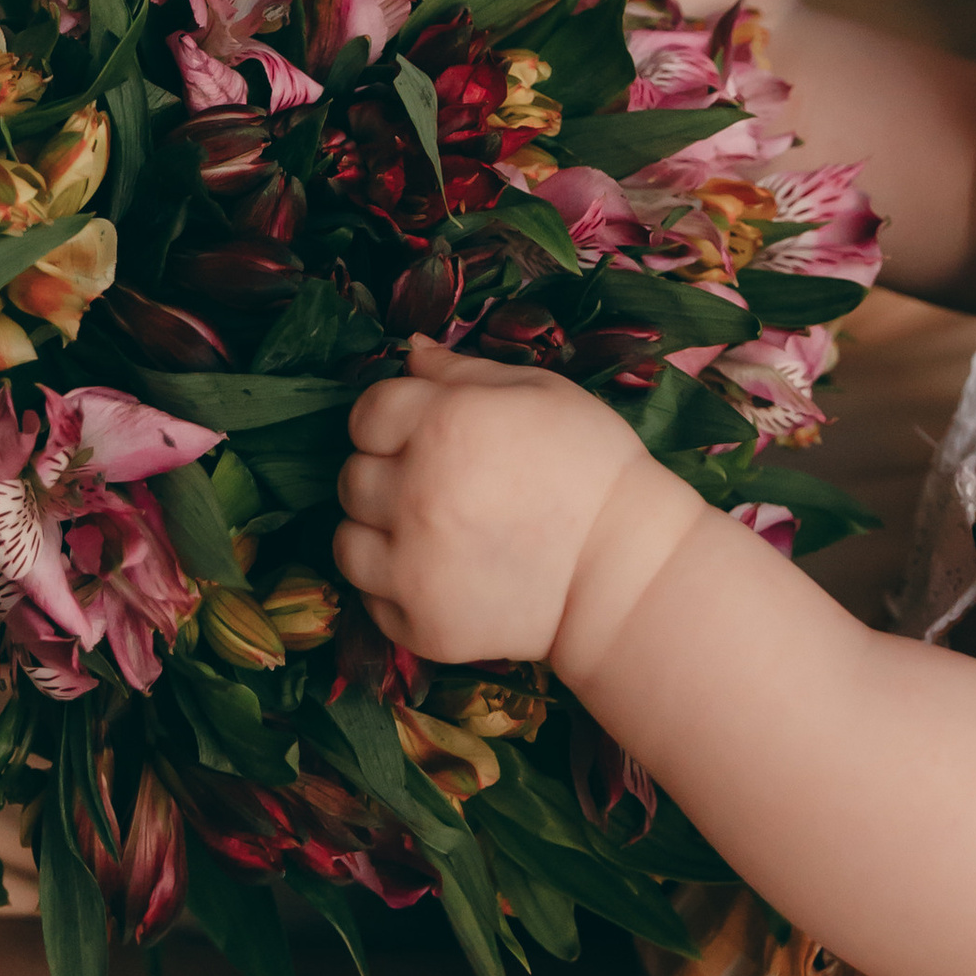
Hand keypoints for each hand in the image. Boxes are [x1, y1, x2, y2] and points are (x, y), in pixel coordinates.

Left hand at [335, 337, 700, 669]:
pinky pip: (372, 599)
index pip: (366, 414)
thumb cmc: (591, 466)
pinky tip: (442, 574)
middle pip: (352, 477)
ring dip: (378, 532)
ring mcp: (412, 567)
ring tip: (430, 533)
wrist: (627, 571)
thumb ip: (462, 370)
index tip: (420, 433)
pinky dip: (396, 587)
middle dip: (385, 474)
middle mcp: (414, 495)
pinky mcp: (421, 625)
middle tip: (435, 485)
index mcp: (442, 425)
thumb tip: (411, 350)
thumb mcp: (539, 391)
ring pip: (347, 541)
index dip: (391, 420)